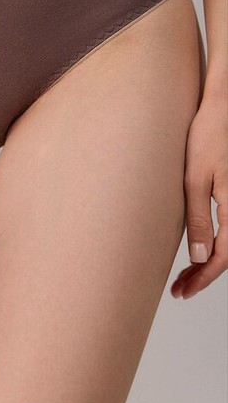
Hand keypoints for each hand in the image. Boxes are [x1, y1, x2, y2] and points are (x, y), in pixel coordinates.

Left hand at [171, 93, 227, 298]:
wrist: (220, 111)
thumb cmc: (207, 138)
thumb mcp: (195, 179)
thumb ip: (199, 219)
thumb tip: (200, 258)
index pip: (223, 257)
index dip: (203, 278)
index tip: (183, 291)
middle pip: (227, 255)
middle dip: (203, 276)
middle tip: (180, 290)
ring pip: (227, 244)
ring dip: (208, 263)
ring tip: (185, 276)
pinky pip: (227, 229)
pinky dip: (212, 244)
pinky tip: (198, 250)